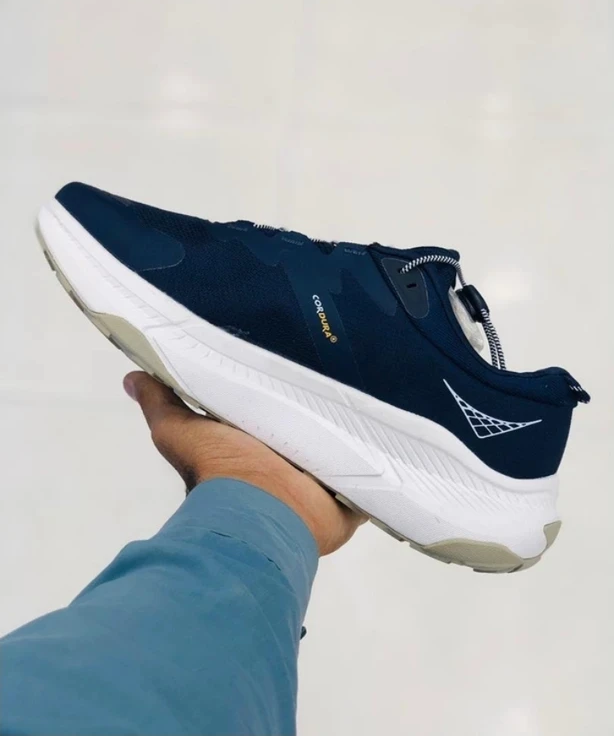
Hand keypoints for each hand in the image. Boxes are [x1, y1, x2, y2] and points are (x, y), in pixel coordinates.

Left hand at [123, 371, 365, 554]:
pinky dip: (379, 471)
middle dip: (323, 413)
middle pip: (312, 434)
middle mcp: (287, 467)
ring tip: (375, 395)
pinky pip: (370, 482)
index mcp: (255, 448)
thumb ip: (163, 405)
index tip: (298, 357)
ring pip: (343, 455)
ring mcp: (321, 485)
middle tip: (345, 369)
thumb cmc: (222, 470)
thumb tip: (132, 377)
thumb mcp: (182, 432)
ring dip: (353, 439)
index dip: (283, 394)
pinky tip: (391, 441)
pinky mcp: (348, 503)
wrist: (259, 514)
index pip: (274, 415)